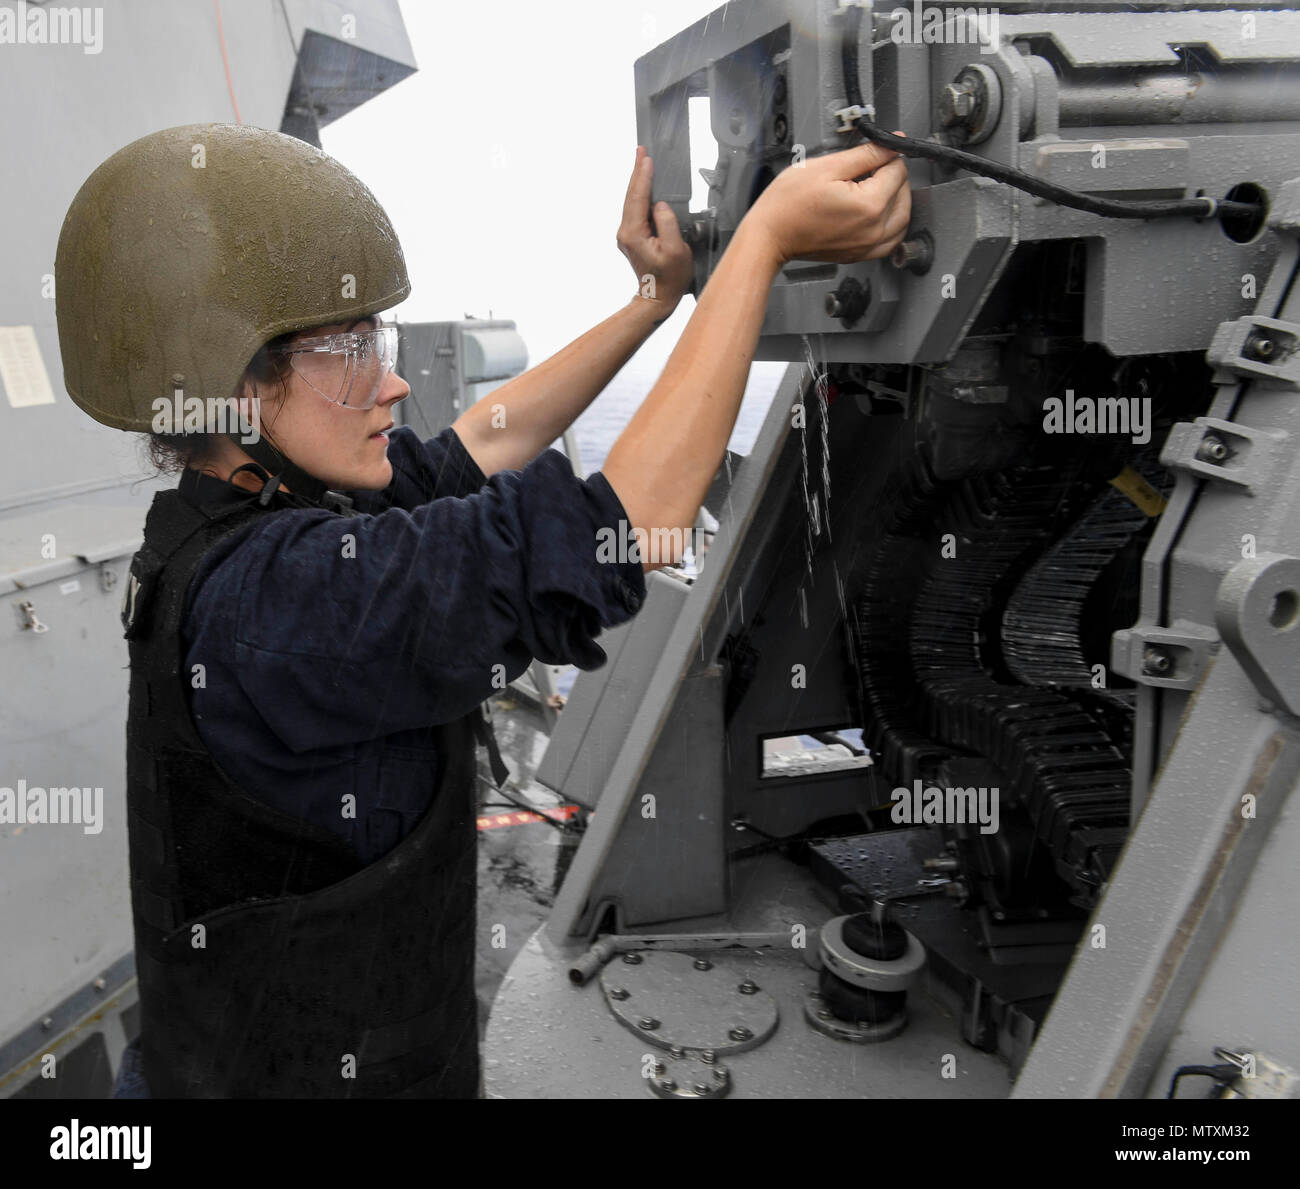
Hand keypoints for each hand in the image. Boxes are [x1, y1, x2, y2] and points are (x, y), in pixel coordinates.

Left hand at [617, 146, 693, 317]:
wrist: (658, 296)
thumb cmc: (669, 277)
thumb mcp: (675, 249)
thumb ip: (667, 223)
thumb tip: (660, 205)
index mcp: (633, 234)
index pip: (638, 197)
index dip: (643, 176)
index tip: (646, 158)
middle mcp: (625, 232)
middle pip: (631, 196)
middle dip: (636, 172)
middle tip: (640, 151)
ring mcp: (627, 235)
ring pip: (631, 201)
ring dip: (637, 181)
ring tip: (642, 161)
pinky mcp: (632, 237)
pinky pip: (634, 209)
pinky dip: (639, 194)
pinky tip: (643, 185)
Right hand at [743, 138, 911, 265]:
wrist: (770, 235)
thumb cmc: (788, 204)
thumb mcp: (828, 166)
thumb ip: (867, 154)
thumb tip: (893, 144)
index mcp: (870, 206)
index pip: (898, 171)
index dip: (886, 156)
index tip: (872, 153)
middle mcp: (874, 230)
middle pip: (904, 195)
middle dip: (892, 177)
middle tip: (870, 169)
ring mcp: (867, 247)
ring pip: (902, 220)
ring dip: (896, 201)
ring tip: (875, 188)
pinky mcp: (859, 255)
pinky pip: (890, 241)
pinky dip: (891, 225)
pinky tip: (877, 213)